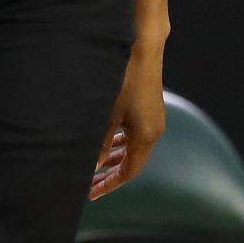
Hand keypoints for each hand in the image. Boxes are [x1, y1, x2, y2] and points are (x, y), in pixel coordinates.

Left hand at [91, 43, 165, 198]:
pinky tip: (106, 140)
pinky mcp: (151, 108)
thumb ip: (100, 143)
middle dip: (110, 173)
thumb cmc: (125, 81)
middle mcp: (154, 131)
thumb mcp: (108, 114)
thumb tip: (93, 166)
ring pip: (133, 147)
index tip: (91, 193)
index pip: (129, 171)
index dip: (110, 184)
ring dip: (115, 157)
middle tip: (89, 183)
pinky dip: (121, 142)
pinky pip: (136, 134)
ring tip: (94, 166)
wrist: (144, 50)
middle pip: (132, 162)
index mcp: (146, 137)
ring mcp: (154, 119)